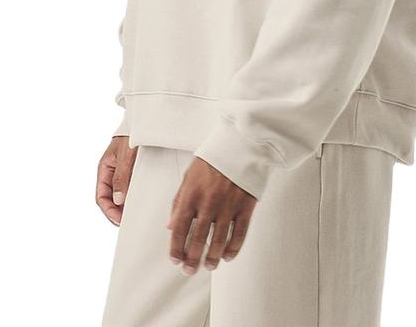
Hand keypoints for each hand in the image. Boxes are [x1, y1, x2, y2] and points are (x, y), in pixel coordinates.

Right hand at [96, 135, 137, 225]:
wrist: (143, 120)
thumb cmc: (131, 134)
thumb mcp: (126, 155)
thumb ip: (121, 177)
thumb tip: (118, 200)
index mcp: (104, 169)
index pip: (101, 197)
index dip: (109, 211)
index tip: (119, 221)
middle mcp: (111, 172)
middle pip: (110, 199)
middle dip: (116, 212)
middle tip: (128, 222)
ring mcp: (121, 171)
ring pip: (119, 194)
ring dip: (124, 206)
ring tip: (134, 214)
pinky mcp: (132, 170)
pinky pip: (129, 187)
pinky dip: (131, 197)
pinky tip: (140, 202)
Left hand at [166, 156, 257, 274]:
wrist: (240, 144)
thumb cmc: (213, 159)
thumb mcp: (189, 175)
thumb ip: (179, 201)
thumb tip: (170, 225)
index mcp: (192, 193)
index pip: (179, 228)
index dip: (176, 247)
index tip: (175, 259)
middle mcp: (209, 202)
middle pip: (198, 239)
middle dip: (192, 259)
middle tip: (189, 270)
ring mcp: (228, 205)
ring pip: (218, 240)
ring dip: (212, 257)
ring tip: (209, 266)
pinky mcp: (245, 206)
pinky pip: (239, 233)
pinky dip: (233, 248)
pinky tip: (228, 255)